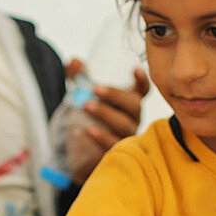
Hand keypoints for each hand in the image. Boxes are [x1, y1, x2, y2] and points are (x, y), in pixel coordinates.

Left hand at [66, 60, 149, 180]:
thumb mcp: (79, 97)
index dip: (142, 81)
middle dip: (115, 95)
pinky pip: (115, 145)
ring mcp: (126, 137)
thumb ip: (78, 78)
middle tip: (95, 88)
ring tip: (86, 106)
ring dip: (106, 113)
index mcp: (126, 103)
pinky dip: (102, 137)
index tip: (135, 69)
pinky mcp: (117, 153)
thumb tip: (74, 61)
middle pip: (134, 105)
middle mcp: (131, 119)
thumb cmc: (84, 121)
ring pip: (125, 124)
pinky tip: (88, 130)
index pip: (142, 91)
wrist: (75, 155)